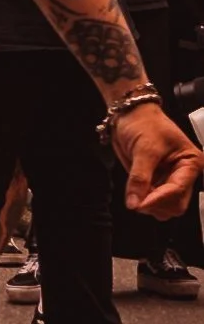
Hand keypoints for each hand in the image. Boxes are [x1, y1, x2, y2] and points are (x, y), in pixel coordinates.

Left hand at [113, 101, 202, 216]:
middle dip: (156, 205)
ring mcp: (170, 180)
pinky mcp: (156, 183)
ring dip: (149, 205)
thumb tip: (134, 202)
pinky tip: (135, 191)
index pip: (177, 190)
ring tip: (136, 190)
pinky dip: (143, 201)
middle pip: (176, 205)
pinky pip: (152, 202)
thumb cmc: (144, 124)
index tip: (138, 204)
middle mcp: (184, 174)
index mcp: (191, 163)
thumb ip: (139, 177)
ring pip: (165, 208)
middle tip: (137, 197)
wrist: (131, 116)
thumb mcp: (144, 149)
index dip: (157, 200)